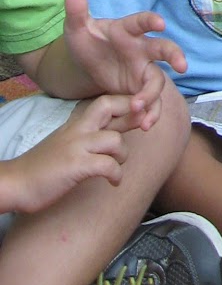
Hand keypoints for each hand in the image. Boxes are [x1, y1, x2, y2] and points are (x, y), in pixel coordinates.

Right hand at [3, 96, 139, 212]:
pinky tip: (113, 182)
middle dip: (131, 113)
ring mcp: (76, 146)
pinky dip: (116, 175)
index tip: (139, 116)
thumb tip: (113, 132)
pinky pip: (108, 165)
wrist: (15, 183)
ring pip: (115, 140)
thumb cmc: (43, 166)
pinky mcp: (76, 166)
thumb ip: (88, 134)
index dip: (127, 104)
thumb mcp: (66, 143)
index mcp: (76, 123)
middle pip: (109, 104)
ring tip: (116, 168)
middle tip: (142, 127)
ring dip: (122, 156)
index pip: (106, 101)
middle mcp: (77, 129)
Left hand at [64, 0, 184, 129]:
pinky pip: (151, 102)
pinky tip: (142, 124)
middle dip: (175, 55)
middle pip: (164, 49)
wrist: (88, 64)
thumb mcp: (77, 28)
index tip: (160, 24)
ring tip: (141, 111)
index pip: (142, 22)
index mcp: (128, 30)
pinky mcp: (139, 90)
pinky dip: (149, 113)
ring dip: (153, 96)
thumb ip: (77, 10)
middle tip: (182, 66)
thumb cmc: (88, 41)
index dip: (152, 21)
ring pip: (158, 81)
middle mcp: (141, 49)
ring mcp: (143, 70)